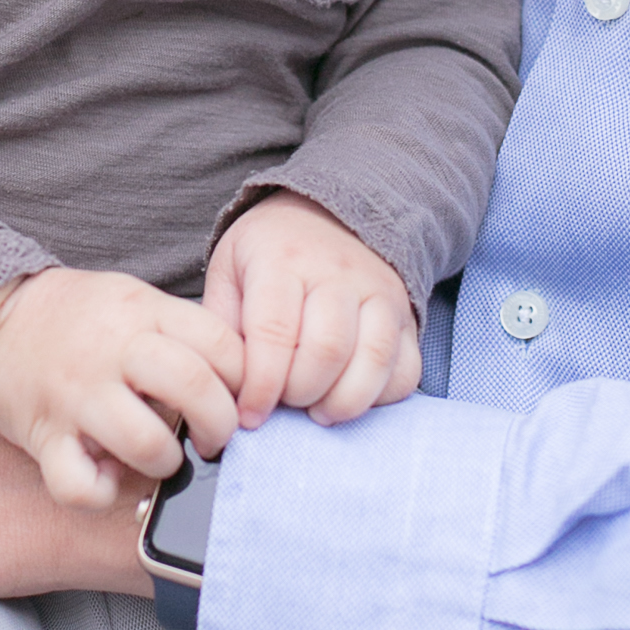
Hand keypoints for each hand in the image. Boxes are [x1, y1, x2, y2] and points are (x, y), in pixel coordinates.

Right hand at [0, 268, 244, 508]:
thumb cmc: (75, 316)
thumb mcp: (133, 299)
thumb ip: (179, 333)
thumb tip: (235, 383)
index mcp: (142, 312)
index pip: (222, 346)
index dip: (244, 381)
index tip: (239, 398)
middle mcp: (112, 351)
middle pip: (194, 388)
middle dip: (219, 426)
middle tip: (212, 438)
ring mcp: (77, 395)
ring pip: (147, 443)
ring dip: (166, 463)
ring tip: (160, 458)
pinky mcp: (44, 435)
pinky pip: (80, 484)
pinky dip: (100, 494)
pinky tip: (106, 478)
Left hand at [205, 193, 420, 427]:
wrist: (327, 214)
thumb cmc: (269, 253)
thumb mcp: (229, 271)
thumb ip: (224, 326)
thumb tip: (228, 388)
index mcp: (282, 261)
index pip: (274, 333)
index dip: (261, 386)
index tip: (250, 415)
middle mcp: (337, 273)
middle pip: (327, 350)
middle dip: (301, 394)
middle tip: (284, 403)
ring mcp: (379, 292)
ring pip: (374, 359)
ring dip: (342, 402)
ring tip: (318, 410)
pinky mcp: (405, 315)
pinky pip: (406, 368)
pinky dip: (381, 396)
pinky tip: (351, 396)